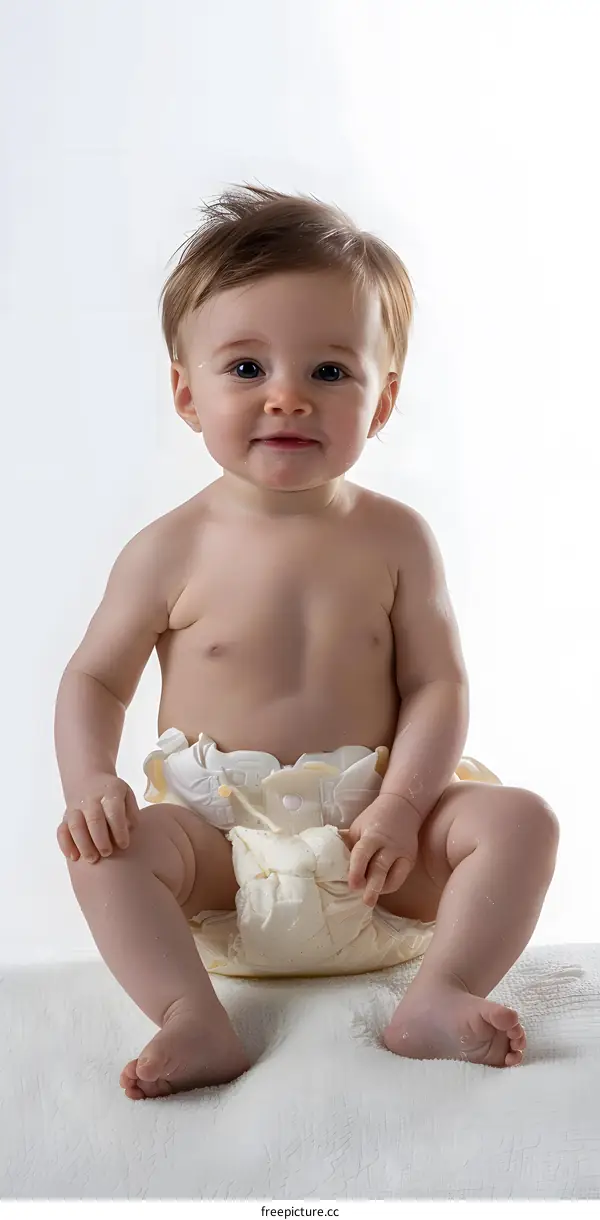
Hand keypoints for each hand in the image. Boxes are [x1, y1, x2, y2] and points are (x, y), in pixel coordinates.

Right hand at [57, 773, 140, 863]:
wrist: (88, 779)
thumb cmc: (112, 793)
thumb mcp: (127, 794)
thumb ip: (131, 812)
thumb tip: (130, 830)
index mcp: (110, 792)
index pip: (114, 812)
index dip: (119, 830)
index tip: (124, 845)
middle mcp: (91, 800)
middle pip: (94, 820)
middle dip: (100, 840)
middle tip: (107, 853)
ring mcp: (76, 808)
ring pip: (75, 826)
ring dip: (83, 845)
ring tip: (93, 859)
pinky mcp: (65, 817)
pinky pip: (61, 831)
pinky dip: (66, 844)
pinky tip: (74, 857)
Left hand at [340, 793, 419, 907]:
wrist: (403, 807)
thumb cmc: (374, 819)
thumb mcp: (357, 827)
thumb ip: (347, 843)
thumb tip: (326, 858)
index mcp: (372, 836)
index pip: (363, 854)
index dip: (356, 870)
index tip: (352, 885)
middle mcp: (389, 845)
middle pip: (380, 868)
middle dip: (373, 886)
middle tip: (366, 901)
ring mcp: (402, 853)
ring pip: (395, 875)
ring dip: (382, 889)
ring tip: (372, 899)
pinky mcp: (410, 859)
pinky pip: (401, 876)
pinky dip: (391, 885)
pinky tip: (382, 889)